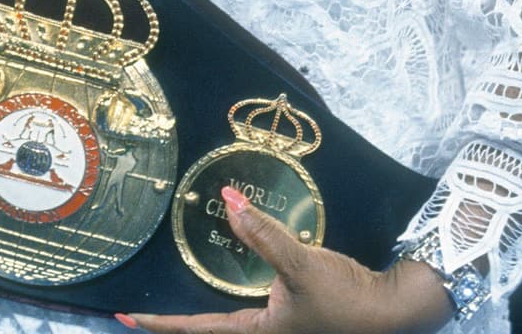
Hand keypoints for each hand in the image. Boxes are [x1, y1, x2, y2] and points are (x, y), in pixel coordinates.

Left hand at [122, 187, 450, 333]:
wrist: (395, 308)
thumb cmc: (347, 296)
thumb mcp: (300, 264)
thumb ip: (263, 234)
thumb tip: (227, 201)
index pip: (198, 329)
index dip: (161, 324)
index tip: (125, 316)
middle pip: (210, 330)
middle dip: (177, 324)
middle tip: (140, 314)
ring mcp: (281, 326)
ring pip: (229, 320)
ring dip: (201, 314)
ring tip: (171, 303)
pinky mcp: (294, 313)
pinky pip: (249, 307)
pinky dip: (228, 296)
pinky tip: (226, 282)